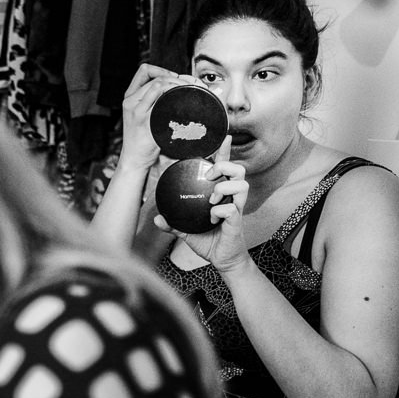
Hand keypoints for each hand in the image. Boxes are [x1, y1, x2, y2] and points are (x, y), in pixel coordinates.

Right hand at [120, 63, 203, 174]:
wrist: (135, 159)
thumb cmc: (144, 139)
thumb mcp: (142, 116)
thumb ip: (154, 102)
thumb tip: (182, 87)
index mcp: (130, 97)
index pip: (144, 71)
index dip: (162, 69)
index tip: (175, 78)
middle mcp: (130, 101)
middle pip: (155, 77)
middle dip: (178, 78)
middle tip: (192, 85)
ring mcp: (136, 111)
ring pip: (158, 84)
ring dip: (178, 85)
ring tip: (190, 92)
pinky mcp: (144, 120)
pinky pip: (161, 100)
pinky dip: (174, 97)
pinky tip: (183, 102)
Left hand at [151, 136, 250, 271]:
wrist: (222, 260)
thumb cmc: (209, 241)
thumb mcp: (186, 230)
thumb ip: (173, 223)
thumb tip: (156, 217)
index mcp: (221, 194)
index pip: (225, 168)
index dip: (224, 152)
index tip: (223, 138)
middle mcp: (231, 198)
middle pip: (239, 169)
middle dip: (224, 165)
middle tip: (209, 175)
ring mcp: (236, 208)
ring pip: (242, 184)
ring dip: (223, 187)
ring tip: (211, 199)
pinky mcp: (237, 222)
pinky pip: (231, 210)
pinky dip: (219, 211)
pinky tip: (212, 218)